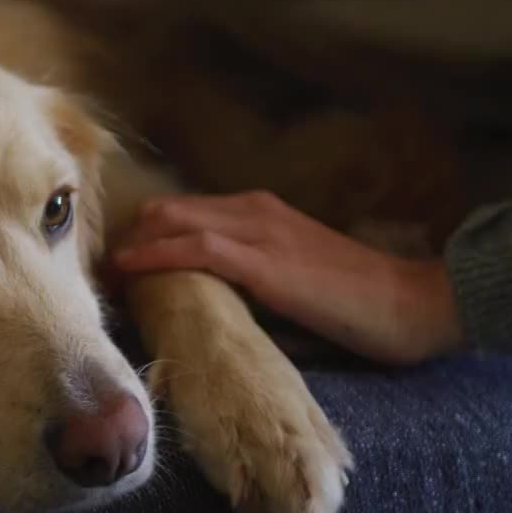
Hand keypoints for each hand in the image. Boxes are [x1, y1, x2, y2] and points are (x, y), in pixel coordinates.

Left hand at [111, 191, 462, 364]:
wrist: (413, 302)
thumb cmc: (359, 300)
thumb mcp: (295, 278)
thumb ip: (252, 277)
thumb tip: (207, 299)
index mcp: (262, 212)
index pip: (186, 211)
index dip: (145, 232)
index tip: (114, 258)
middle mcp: (256, 211)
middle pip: (169, 210)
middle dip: (129, 235)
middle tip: (98, 266)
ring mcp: (261, 232)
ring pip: (175, 222)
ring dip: (133, 246)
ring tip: (103, 272)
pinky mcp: (266, 264)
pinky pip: (197, 250)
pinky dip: (157, 256)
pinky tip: (130, 270)